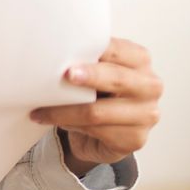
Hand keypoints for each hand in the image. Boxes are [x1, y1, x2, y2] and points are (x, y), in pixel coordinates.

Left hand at [31, 38, 162, 172]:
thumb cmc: (96, 92)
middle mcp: (149, 86)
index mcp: (139, 60)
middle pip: (116, 79)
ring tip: (40, 110)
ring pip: (98, 111)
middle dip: (89, 77)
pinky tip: (53, 122)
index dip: (95, 50)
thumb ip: (85, 60)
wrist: (102, 132)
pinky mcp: (135, 139)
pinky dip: (70, 126)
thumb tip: (53, 53)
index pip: (117, 50)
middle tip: (65, 76)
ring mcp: (147, 115)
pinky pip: (97, 131)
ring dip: (64, 111)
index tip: (73, 52)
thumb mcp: (93, 70)